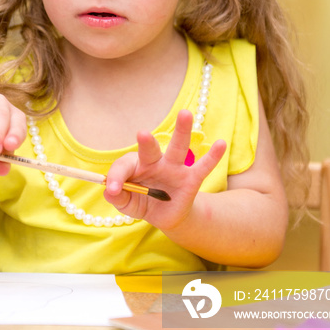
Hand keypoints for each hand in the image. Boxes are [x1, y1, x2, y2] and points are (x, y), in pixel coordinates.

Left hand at [104, 109, 225, 230]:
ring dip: (182, 131)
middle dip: (146, 142)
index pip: (125, 166)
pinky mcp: (191, 179)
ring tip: (185, 114)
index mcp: (136, 166)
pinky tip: (221, 144)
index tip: (112, 189)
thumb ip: (118, 197)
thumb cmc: (142, 202)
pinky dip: (213, 156)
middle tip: (142, 133)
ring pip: (177, 148)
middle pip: (150, 149)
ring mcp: (174, 168)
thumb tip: (108, 190)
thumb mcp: (127, 203)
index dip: (116, 177)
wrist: (165, 215)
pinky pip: (203, 167)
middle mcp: (155, 162)